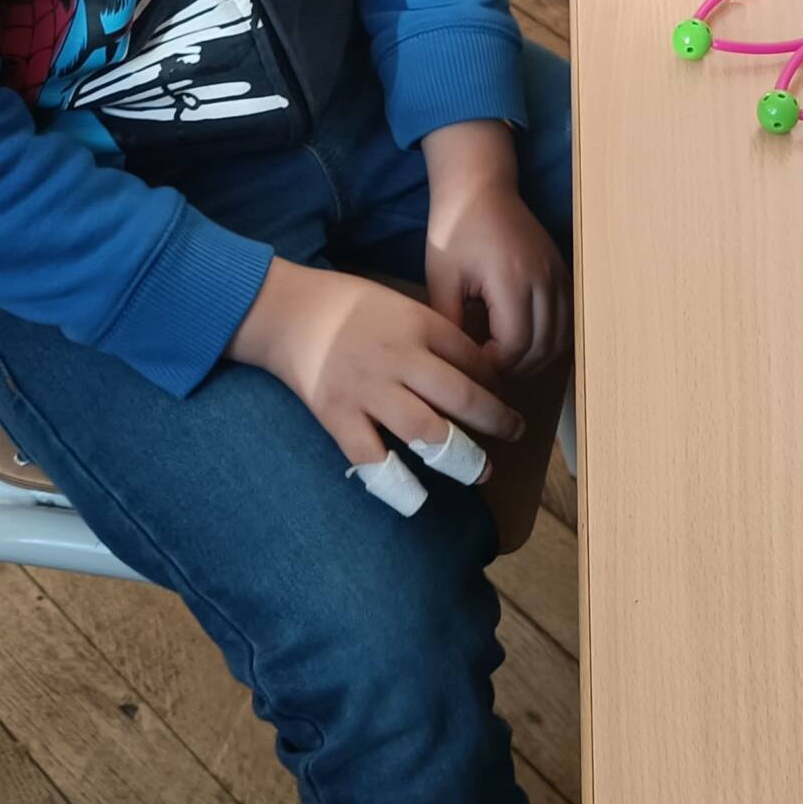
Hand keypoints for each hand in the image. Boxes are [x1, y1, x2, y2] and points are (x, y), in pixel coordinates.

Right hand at [228, 262, 521, 477]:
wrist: (288, 312)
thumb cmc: (350, 306)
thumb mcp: (401, 304)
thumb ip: (436, 334)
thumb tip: (479, 371)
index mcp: (418, 325)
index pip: (473, 359)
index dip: (496, 383)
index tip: (506, 398)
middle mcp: (398, 359)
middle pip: (461, 397)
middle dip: (496, 421)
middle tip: (514, 434)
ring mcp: (368, 390)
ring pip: (425, 431)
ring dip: (460, 457)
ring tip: (482, 472)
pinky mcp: (338, 416)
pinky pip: (372, 458)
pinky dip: (395, 483)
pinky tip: (417, 499)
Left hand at [422, 121, 569, 374]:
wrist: (480, 188)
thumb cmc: (455, 229)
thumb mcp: (442, 278)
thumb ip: (451, 322)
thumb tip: (458, 363)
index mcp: (511, 280)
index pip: (516, 345)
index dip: (496, 365)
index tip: (473, 364)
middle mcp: (543, 280)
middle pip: (542, 347)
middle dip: (515, 368)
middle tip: (489, 371)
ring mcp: (557, 275)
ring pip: (561, 337)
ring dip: (536, 357)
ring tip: (508, 361)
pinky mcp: (562, 271)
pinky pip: (569, 319)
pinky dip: (552, 339)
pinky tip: (528, 342)